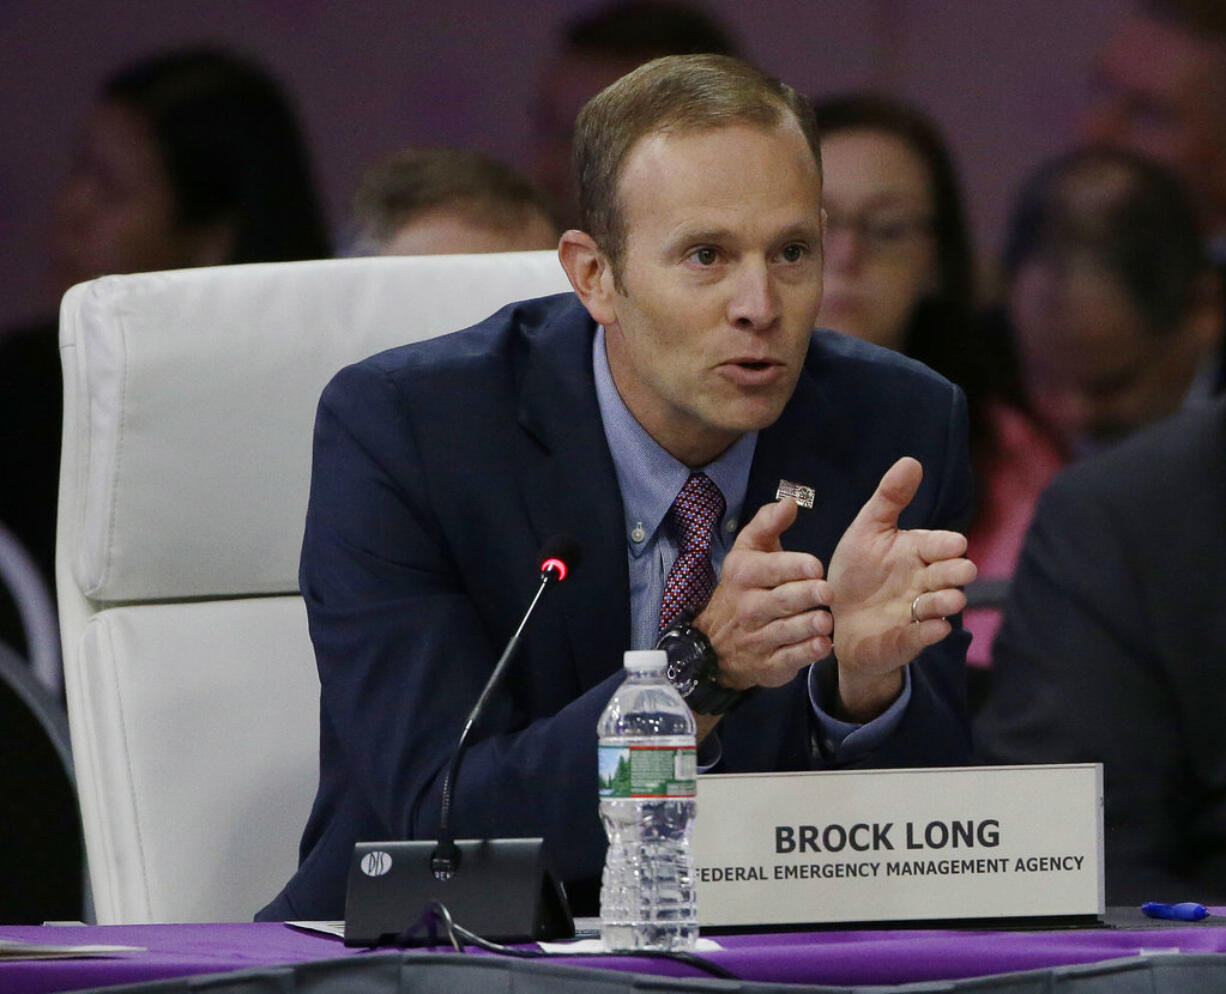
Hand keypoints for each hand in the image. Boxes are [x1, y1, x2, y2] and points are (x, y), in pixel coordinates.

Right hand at [694, 497, 832, 690]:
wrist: (714, 642)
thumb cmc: (744, 587)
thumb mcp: (748, 551)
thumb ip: (768, 523)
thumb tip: (791, 501)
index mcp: (745, 574)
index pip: (769, 569)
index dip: (792, 567)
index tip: (815, 566)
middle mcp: (748, 606)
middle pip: (779, 601)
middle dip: (804, 595)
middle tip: (827, 592)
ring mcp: (757, 638)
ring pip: (784, 632)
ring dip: (806, 626)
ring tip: (826, 621)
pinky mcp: (767, 664)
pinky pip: (787, 660)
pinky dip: (805, 654)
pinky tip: (823, 646)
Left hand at [826, 457, 976, 719]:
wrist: (833, 617)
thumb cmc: (857, 570)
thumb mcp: (867, 530)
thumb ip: (889, 498)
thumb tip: (912, 461)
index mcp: (918, 552)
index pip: (940, 545)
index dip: (947, 545)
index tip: (954, 544)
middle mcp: (924, 582)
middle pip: (949, 575)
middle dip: (955, 573)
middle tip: (958, 570)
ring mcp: (917, 612)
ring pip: (940, 606)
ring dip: (946, 603)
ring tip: (948, 600)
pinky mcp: (905, 640)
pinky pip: (920, 636)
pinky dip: (928, 633)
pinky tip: (934, 628)